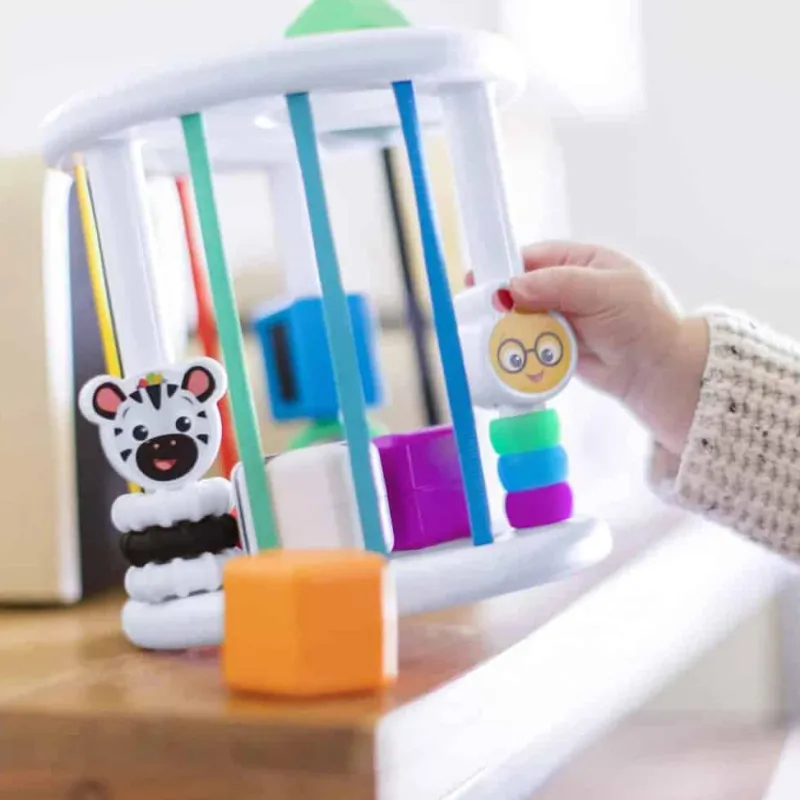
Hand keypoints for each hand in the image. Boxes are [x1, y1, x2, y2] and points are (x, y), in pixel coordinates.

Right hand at [471, 241, 708, 454]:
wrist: (660, 373)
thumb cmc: (644, 321)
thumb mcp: (605, 292)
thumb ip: (558, 285)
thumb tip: (513, 286)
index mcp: (583, 262)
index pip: (536, 258)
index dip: (507, 266)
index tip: (481, 277)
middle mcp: (570, 288)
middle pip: (523, 288)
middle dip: (504, 300)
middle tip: (481, 310)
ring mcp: (564, 318)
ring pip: (524, 317)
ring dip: (511, 326)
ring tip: (495, 335)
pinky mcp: (559, 346)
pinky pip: (532, 343)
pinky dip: (521, 347)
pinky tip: (511, 352)